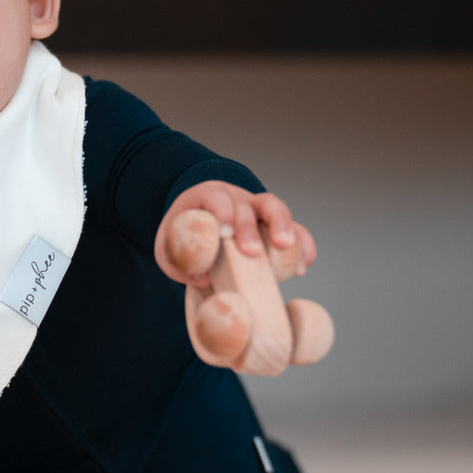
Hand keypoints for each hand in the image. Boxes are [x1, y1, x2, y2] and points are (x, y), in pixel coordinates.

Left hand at [155, 181, 316, 287]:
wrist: (198, 229)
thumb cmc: (183, 238)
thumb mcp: (170, 249)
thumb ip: (179, 264)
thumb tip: (204, 277)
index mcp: (206, 197)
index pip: (216, 196)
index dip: (222, 212)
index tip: (225, 234)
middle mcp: (235, 199)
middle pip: (248, 203)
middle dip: (250, 227)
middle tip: (251, 253)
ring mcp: (257, 209)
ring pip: (275, 207)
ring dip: (283, 226)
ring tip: (286, 248)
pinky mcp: (274, 225)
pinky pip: (295, 228)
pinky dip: (302, 244)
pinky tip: (303, 264)